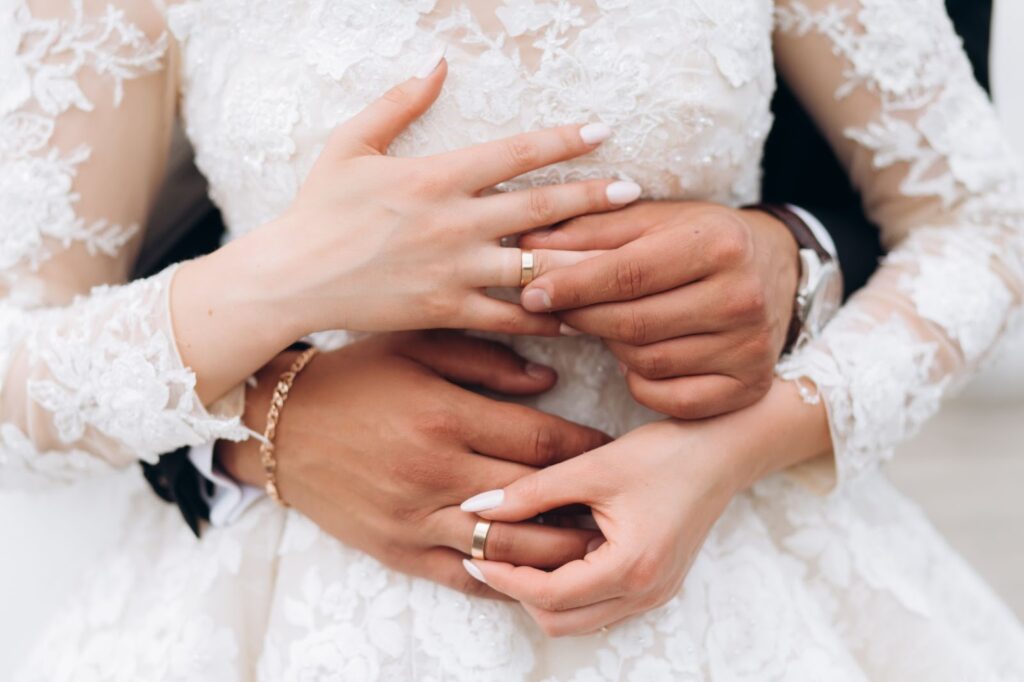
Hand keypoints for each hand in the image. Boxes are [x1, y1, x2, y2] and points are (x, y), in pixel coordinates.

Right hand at [195, 56, 639, 341]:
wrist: (290, 278)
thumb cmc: (318, 209)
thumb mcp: (350, 144)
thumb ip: (398, 103)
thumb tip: (438, 64)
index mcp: (435, 176)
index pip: (516, 152)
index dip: (564, 139)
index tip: (602, 131)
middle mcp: (454, 222)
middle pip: (541, 207)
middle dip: (594, 198)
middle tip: (636, 192)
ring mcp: (453, 270)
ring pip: (534, 266)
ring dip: (584, 260)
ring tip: (626, 259)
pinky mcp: (447, 311)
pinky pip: (508, 318)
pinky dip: (545, 317)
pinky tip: (580, 318)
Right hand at [218, 332, 609, 598]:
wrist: (278, 426)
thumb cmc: (353, 376)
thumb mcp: (416, 345)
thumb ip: (486, 360)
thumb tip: (550, 381)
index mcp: (443, 415)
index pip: (539, 442)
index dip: (585, 448)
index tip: (610, 447)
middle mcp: (434, 472)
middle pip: (534, 499)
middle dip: (583, 503)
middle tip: (618, 502)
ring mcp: (414, 517)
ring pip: (506, 550)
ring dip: (556, 552)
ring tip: (593, 545)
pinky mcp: (396, 550)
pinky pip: (460, 577)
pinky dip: (502, 582)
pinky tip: (534, 577)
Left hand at [460, 381, 832, 634]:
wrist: (723, 450)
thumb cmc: (665, 453)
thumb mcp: (592, 467)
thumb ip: (531, 491)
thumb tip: (477, 507)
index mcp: (631, 567)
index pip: (550, 595)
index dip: (504, 577)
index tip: (473, 551)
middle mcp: (645, 593)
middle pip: (560, 621)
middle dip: (519, 592)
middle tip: (489, 554)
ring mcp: (653, 594)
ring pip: (579, 619)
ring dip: (543, 593)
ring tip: (518, 549)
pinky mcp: (655, 585)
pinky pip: (599, 604)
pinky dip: (569, 587)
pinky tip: (555, 548)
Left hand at [519, 201, 798, 417]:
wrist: (773, 270)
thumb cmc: (698, 241)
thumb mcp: (652, 221)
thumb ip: (591, 231)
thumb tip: (526, 247)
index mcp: (718, 244)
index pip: (627, 274)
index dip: (571, 286)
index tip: (530, 292)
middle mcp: (742, 297)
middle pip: (633, 323)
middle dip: (584, 317)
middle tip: (554, 310)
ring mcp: (750, 348)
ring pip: (647, 362)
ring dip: (612, 347)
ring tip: (606, 325)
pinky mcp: (748, 386)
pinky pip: (669, 398)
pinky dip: (641, 383)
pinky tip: (637, 359)